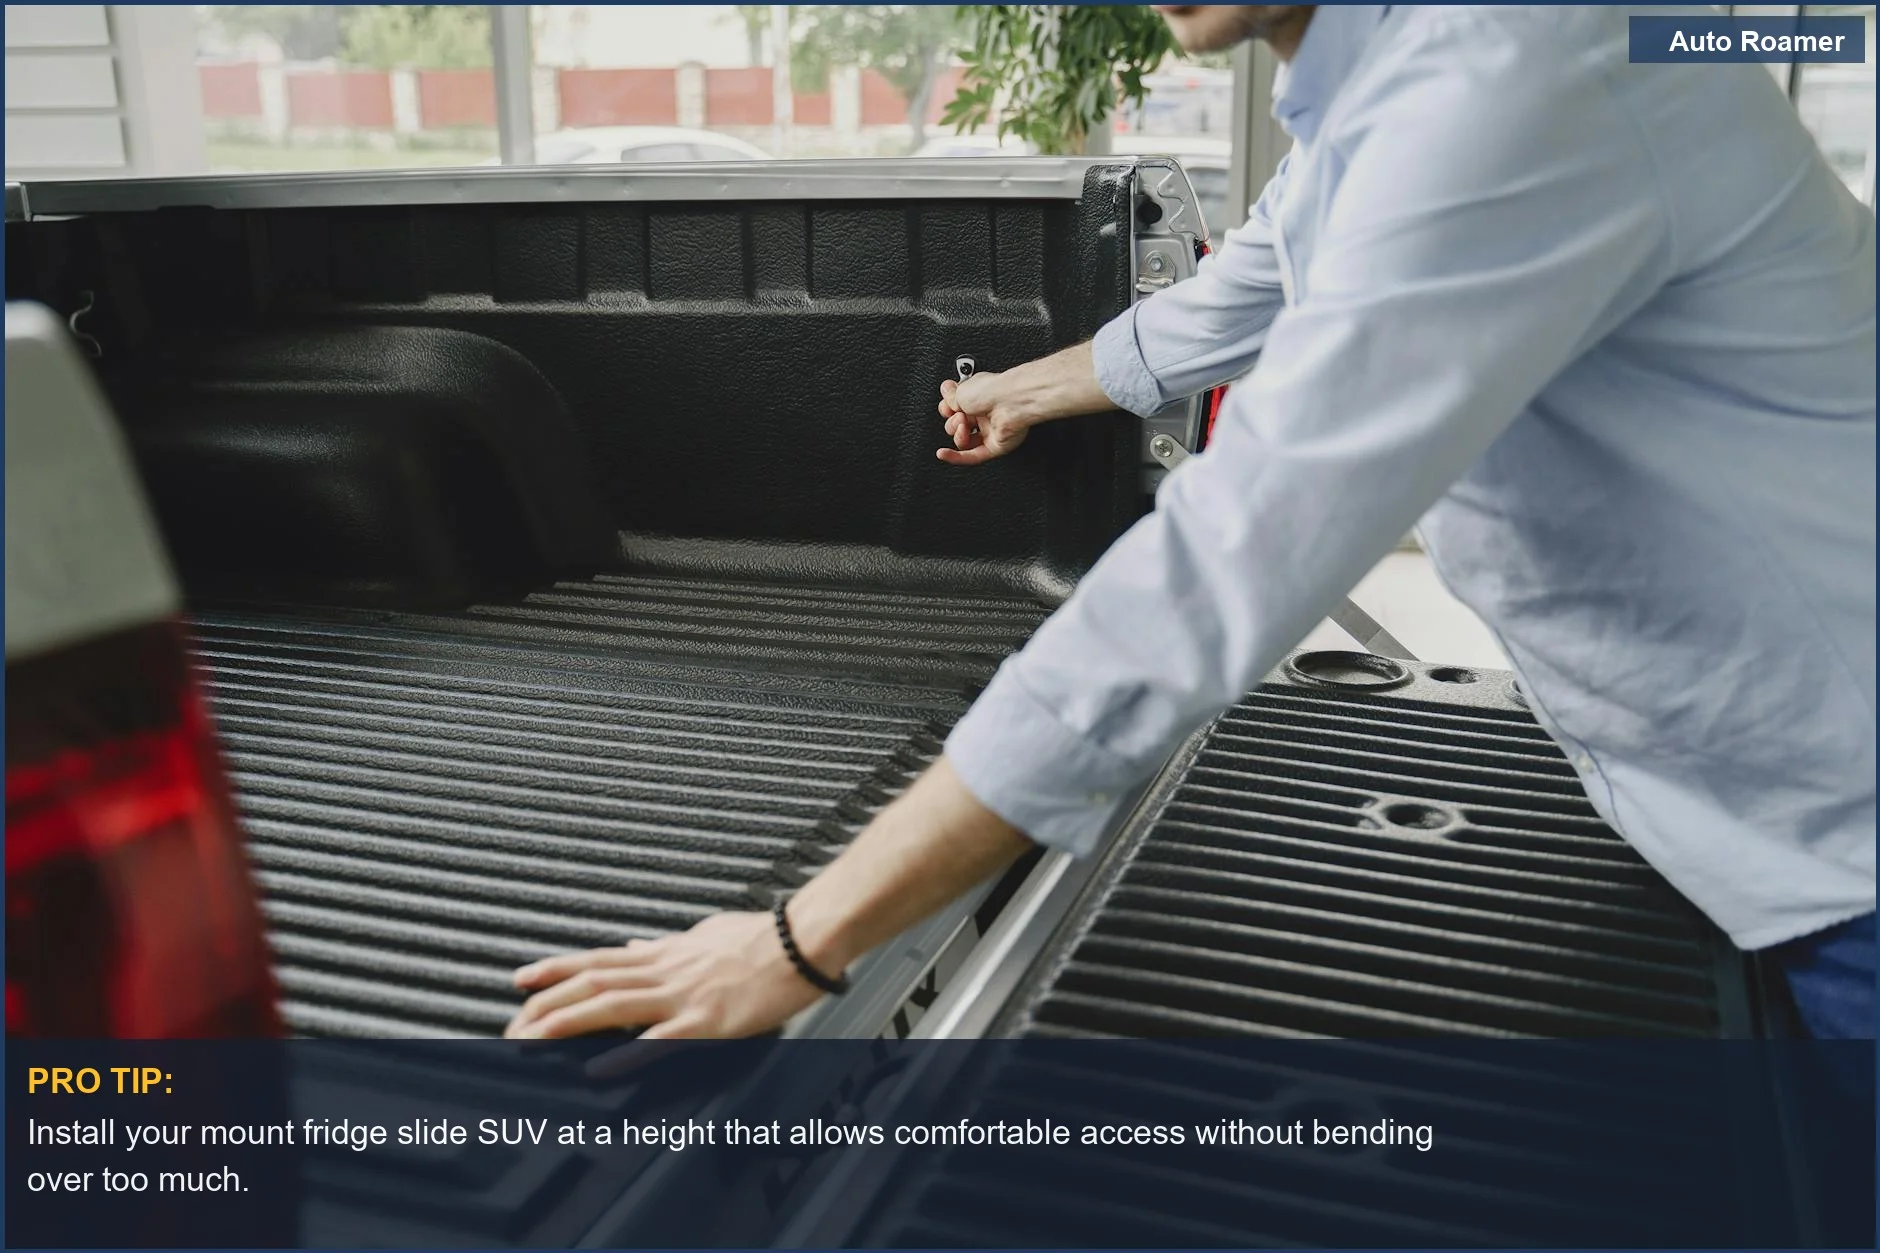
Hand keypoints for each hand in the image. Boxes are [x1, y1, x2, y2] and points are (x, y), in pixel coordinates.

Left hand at [504, 910, 826, 1040]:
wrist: (802, 940)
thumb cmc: (762, 937)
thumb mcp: (705, 933)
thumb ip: (669, 944)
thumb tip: (639, 943)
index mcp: (665, 952)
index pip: (598, 958)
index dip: (556, 968)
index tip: (520, 980)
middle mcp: (665, 971)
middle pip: (593, 983)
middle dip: (547, 1004)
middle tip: (511, 1025)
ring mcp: (683, 997)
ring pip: (613, 1006)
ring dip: (568, 1022)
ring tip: (532, 1038)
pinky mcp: (707, 1022)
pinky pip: (659, 1042)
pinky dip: (625, 1055)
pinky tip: (598, 1069)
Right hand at [938, 373, 1030, 465]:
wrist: (1009, 401)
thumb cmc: (992, 390)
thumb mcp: (962, 390)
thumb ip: (950, 397)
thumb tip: (945, 394)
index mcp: (979, 397)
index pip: (956, 408)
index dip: (947, 409)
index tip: (946, 407)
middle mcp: (986, 414)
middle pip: (958, 426)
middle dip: (953, 422)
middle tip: (959, 416)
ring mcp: (991, 430)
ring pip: (965, 442)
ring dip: (958, 436)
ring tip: (963, 427)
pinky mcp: (996, 446)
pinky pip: (974, 456)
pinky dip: (956, 457)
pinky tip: (944, 454)